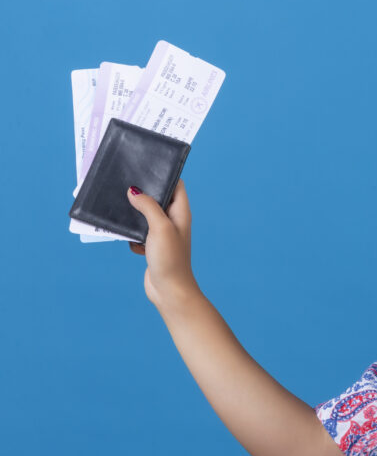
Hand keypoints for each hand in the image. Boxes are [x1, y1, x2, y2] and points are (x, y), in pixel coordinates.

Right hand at [126, 180, 198, 308]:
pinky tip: (126, 239)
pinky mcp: (151, 247)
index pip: (176, 185)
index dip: (164, 173)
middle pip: (157, 198)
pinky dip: (131, 235)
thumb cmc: (170, 259)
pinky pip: (137, 233)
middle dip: (142, 192)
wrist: (169, 291)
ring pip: (144, 216)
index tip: (146, 163)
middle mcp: (173, 221)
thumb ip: (148, 206)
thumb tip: (134, 190)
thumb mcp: (160, 228)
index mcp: (180, 212)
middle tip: (122, 181)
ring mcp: (162, 234)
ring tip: (116, 205)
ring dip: (132, 214)